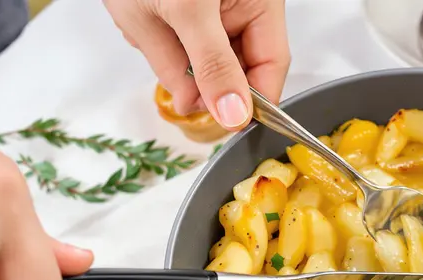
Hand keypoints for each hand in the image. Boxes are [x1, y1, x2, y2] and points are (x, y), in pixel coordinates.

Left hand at [104, 0, 289, 130]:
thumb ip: (202, 67)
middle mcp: (248, 5)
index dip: (251, 100)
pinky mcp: (195, 11)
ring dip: (183, 62)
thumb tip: (227, 114)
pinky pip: (191, 45)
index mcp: (258, 2)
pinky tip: (151, 27)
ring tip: (155, 35)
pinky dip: (169, 45)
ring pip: (214, 60)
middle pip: (244, 66)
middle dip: (208, 80)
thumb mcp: (170, 14)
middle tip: (180, 89)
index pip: (271, 66)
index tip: (226, 123)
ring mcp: (222, 8)